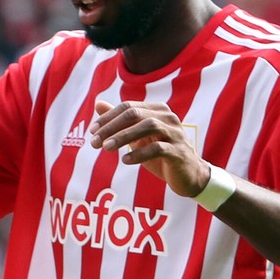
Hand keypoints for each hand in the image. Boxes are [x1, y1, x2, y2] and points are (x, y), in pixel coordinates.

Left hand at [89, 100, 210, 196]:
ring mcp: (175, 133)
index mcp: (157, 110)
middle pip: (135, 114)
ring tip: (106, 148)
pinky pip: (158, 148)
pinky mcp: (179, 151)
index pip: (128, 107)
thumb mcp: (137, 136)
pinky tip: (125, 160)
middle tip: (94, 142)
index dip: (108, 118)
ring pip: (148, 127)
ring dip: (123, 137)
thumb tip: (98, 104)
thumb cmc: (159, 153)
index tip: (91, 131)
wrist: (188, 174)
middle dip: (111, 127)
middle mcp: (168, 117)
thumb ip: (119, 120)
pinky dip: (139, 154)